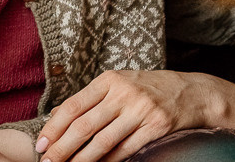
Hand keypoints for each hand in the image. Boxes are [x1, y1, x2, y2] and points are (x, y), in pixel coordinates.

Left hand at [35, 70, 217, 161]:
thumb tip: (56, 116)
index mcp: (110, 80)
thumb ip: (90, 99)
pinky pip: (125, 150)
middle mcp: (124, 93)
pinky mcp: (156, 126)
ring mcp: (141, 109)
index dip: (54, 127)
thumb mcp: (119, 84)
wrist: (193, 92)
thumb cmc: (150, 89)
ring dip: (81, 160)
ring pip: (102, 141)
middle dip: (62, 148)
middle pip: (84, 125)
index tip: (41, 144)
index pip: (74, 105)